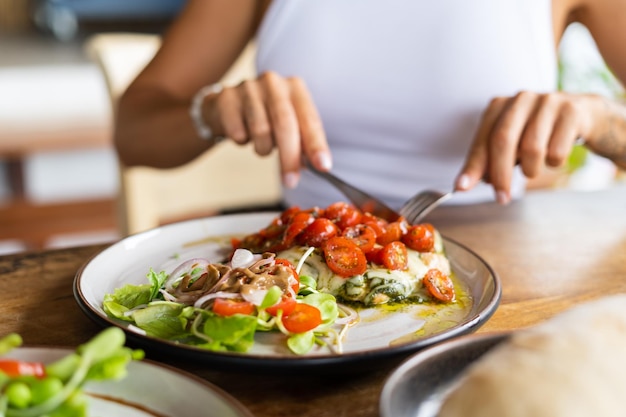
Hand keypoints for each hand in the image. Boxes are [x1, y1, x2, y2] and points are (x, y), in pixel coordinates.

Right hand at [203, 71, 331, 187]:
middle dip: (290, 157)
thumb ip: (303, 141)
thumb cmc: (265, 117)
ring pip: (260, 130)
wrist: (224, 106)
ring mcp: (248, 88)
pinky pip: (237, 132)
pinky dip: (242, 141)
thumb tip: (319, 165)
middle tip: (291, 181)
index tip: (323, 166)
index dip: (316, 145)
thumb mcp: (288, 123)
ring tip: (261, 145)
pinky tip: (242, 134)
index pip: (310, 120)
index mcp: (295, 88)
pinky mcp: (226, 98)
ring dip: (263, 148)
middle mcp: (273, 83)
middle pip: (285, 124)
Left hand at [455, 91, 595, 203]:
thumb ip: (489, 161)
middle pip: (503, 140)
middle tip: (501, 198)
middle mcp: (520, 99)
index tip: (461, 187)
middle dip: (500, 174)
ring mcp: (547, 101)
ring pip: (531, 148)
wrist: (583, 116)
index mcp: (499, 106)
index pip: (482, 140)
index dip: (472, 166)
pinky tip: (555, 156)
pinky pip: (557, 151)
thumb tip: (466, 183)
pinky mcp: (572, 111)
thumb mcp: (511, 144)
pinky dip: (554, 163)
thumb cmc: (538, 134)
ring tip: (532, 170)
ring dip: (530, 170)